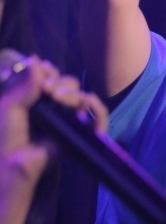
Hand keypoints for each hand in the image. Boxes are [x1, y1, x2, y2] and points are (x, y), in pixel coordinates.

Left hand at [0, 57, 107, 202]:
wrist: (14, 165)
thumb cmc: (5, 137)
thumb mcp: (10, 105)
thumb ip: (26, 83)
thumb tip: (38, 58)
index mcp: (36, 101)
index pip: (51, 78)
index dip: (50, 71)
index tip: (44, 71)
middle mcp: (54, 108)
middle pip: (69, 83)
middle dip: (60, 81)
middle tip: (47, 89)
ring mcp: (68, 120)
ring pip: (82, 96)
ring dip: (72, 92)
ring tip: (57, 97)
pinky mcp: (81, 132)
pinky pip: (98, 115)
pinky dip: (96, 106)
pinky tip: (85, 102)